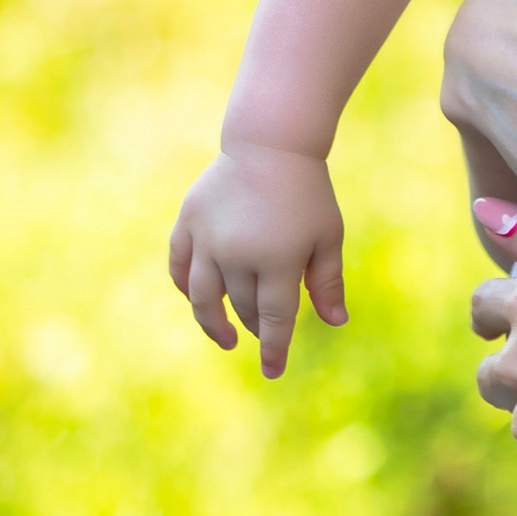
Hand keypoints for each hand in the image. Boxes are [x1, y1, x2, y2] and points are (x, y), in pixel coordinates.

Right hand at [169, 140, 347, 377]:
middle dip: (254, 326)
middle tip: (261, 333)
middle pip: (243, 307)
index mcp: (278, 261)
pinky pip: (180, 267)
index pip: (274, 320)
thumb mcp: (327, 235)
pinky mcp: (188, 223)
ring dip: (213, 322)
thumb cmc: (307, 192)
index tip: (273, 371)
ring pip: (204, 297)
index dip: (274, 349)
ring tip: (225, 336)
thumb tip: (336, 323)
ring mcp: (208, 239)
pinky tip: (199, 299)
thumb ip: (327, 282)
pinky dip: (187, 287)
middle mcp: (238, 255)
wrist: (270, 145)